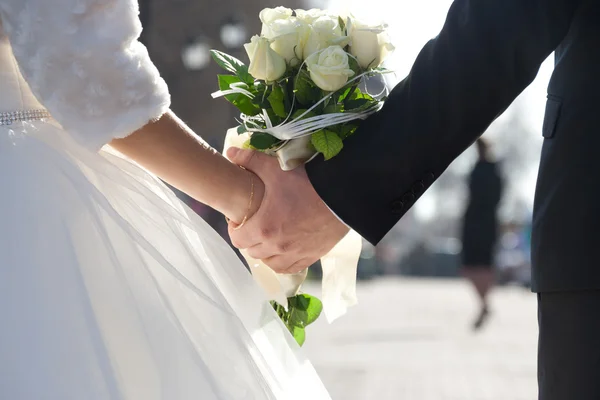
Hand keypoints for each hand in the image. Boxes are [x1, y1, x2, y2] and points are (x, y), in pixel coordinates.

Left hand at [226, 147, 349, 273]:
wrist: (341, 195)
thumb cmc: (307, 183)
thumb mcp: (275, 168)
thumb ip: (250, 160)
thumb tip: (231, 153)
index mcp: (264, 228)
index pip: (237, 239)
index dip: (235, 229)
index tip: (240, 218)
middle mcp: (277, 246)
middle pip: (252, 252)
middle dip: (250, 239)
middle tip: (255, 224)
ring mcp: (295, 254)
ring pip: (270, 263)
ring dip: (265, 252)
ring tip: (269, 238)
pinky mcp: (311, 256)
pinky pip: (290, 268)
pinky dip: (283, 261)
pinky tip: (284, 250)